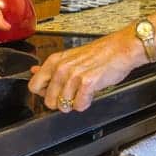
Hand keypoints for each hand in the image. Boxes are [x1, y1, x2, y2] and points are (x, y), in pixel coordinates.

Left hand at [28, 28, 145, 111]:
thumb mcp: (70, 57)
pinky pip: (79, 105)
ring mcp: (74, 76)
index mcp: (55, 61)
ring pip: (63, 106)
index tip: (54, 92)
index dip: (44, 93)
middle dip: (60, 102)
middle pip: (48, 101)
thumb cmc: (100, 53)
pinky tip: (90, 94)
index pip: (34, 86)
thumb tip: (34, 72)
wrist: (122, 49)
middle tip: (72, 94)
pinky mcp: (87, 83)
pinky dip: (85, 103)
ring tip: (83, 92)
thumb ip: (51, 67)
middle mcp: (62, 68)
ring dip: (74, 103)